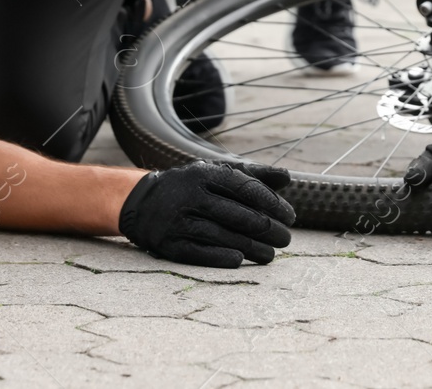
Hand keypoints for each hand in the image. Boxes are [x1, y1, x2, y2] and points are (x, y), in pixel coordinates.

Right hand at [117, 161, 294, 267]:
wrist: (141, 204)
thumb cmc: (190, 187)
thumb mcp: (215, 173)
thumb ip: (252, 174)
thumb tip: (287, 177)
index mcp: (205, 174)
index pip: (246, 188)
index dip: (272, 203)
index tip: (290, 216)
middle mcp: (192, 197)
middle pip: (238, 216)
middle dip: (268, 229)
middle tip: (285, 238)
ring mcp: (179, 222)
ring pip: (224, 237)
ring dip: (253, 248)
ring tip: (271, 254)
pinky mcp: (171, 245)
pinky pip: (202, 253)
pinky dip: (223, 257)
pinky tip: (241, 259)